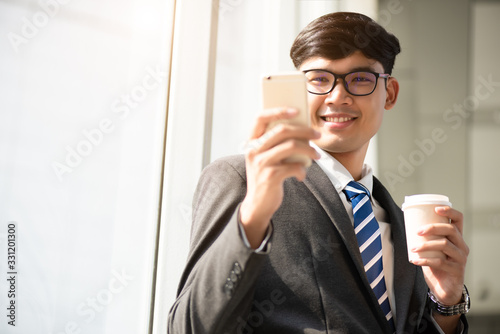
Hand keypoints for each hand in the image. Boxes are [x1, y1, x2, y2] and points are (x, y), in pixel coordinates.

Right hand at [240, 107, 319, 247]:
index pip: (260, 117)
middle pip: (281, 130)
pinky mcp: (270, 176)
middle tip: (317, 134)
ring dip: (309, 149)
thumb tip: (302, 129)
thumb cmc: (266, 177)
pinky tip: (302, 175)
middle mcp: (254, 150)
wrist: (257, 205)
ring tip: (317, 155)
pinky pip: (294, 166)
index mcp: (251, 142)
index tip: (296, 110)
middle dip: (304, 130)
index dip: (277, 110)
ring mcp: (261, 163)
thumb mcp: (266, 158)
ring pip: (291, 146)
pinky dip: (302, 170)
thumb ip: (276, 144)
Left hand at [411, 206, 468, 304]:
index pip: (459, 219)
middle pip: (451, 230)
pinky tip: (415, 260)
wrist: (444, 289)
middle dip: (432, 228)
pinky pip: (440, 262)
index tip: (435, 209)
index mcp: (457, 237)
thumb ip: (425, 238)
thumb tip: (407, 225)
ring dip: (426, 245)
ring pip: (445, 245)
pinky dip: (425, 260)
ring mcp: (461, 258)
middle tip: (417, 231)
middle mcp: (462, 245)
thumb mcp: (432, 249)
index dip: (450, 211)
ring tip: (412, 248)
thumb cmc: (437, 265)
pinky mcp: (456, 270)